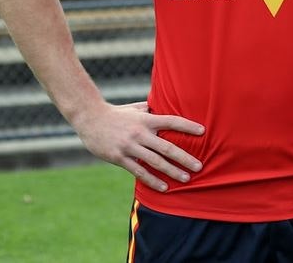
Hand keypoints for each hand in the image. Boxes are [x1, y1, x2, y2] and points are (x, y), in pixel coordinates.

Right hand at [71, 101, 204, 192]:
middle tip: (199, 167)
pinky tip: (164, 187)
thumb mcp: (136, 108)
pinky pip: (139, 171)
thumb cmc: (117, 113)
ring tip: (186, 178)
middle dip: (185, 158)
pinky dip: (152, 180)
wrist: (90, 119)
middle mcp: (140, 133)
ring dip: (172, 171)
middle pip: (167, 147)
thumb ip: (152, 110)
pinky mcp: (119, 158)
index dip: (188, 126)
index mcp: (146, 119)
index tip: (203, 131)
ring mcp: (130, 146)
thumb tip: (167, 106)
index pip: (172, 121)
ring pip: (155, 162)